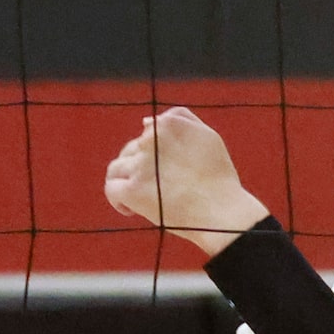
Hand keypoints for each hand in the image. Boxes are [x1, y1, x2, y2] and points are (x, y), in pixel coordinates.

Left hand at [103, 108, 269, 255]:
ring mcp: (140, 164)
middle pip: (131, 150)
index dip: (153, 150)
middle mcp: (150, 139)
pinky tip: (131, 210)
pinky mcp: (132, 189)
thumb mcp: (208, 137)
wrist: (223, 212)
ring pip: (117, 168)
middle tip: (158, 188)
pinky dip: (117, 200)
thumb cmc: (218, 178)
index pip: (147, 131)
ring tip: (142, 197)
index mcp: (169, 124)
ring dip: (126, 181)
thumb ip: (181, 120)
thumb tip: (145, 121)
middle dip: (140, 166)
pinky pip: (111, 189)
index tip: (165, 168)